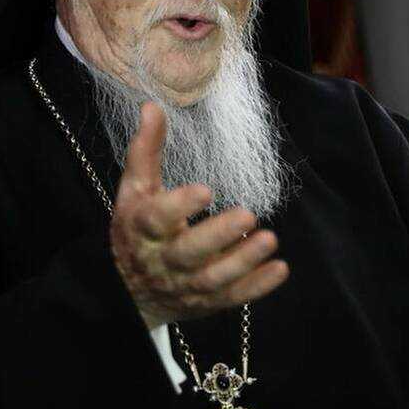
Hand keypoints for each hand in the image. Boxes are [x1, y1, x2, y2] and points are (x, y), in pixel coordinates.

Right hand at [110, 103, 288, 328]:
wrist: (128, 293)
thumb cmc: (136, 231)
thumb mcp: (134, 191)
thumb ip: (145, 151)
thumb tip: (152, 105)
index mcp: (143, 228)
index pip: (157, 218)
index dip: (179, 205)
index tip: (206, 189)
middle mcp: (163, 260)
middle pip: (188, 252)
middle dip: (218, 235)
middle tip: (248, 213)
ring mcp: (185, 285)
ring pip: (214, 278)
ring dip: (243, 261)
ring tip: (270, 238)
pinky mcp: (205, 302)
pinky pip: (232, 298)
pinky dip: (256, 287)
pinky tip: (279, 268)